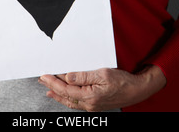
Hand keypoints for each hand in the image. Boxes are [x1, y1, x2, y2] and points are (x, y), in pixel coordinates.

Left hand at [39, 65, 165, 110]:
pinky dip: (67, 98)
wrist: (137, 90)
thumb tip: (67, 77)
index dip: (53, 82)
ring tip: (48, 88)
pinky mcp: (95, 104)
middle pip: (65, 97)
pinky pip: (76, 102)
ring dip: (58, 94)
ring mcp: (92, 106)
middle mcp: (89, 104)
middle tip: (42, 79)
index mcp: (90, 96)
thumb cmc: (122, 81)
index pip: (65, 90)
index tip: (44, 75)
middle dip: (52, 87)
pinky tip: (64, 95)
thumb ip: (83, 76)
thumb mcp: (102, 74)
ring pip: (70, 101)